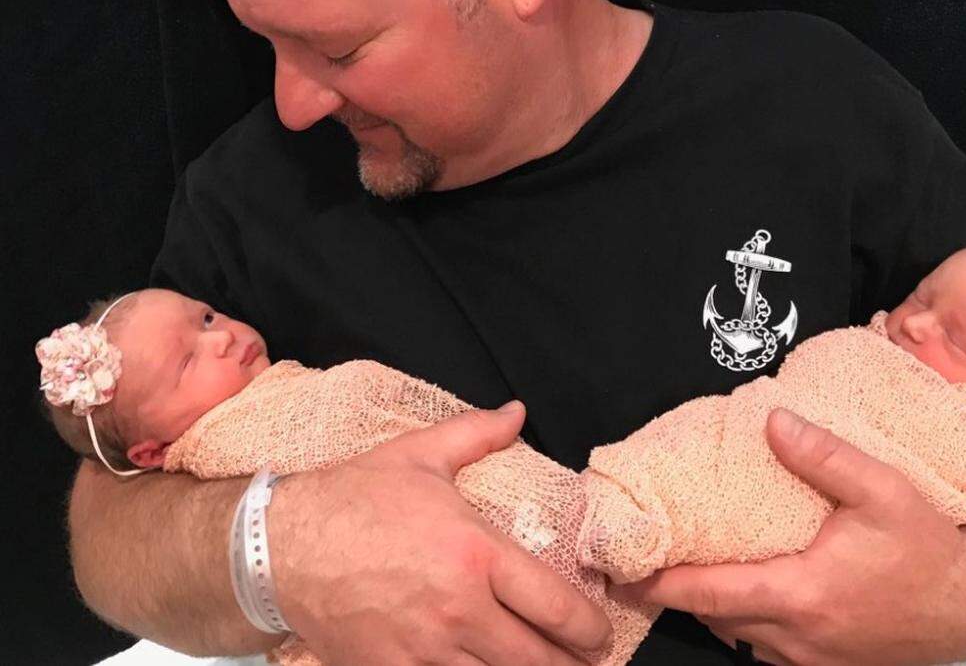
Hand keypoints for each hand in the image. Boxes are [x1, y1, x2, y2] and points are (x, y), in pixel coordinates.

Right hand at [270, 401, 612, 664]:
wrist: (279, 546)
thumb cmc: (354, 498)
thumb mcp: (420, 456)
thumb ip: (478, 434)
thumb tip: (518, 412)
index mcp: (475, 553)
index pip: (555, 605)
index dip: (589, 627)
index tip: (599, 633)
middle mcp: (459, 609)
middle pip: (536, 660)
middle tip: (584, 661)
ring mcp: (424, 651)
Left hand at [612, 408, 965, 665]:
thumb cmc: (927, 548)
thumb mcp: (882, 490)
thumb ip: (825, 457)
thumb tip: (773, 423)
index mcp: (803, 594)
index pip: (713, 594)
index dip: (664, 584)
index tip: (626, 571)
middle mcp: (799, 637)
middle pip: (717, 618)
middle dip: (678, 593)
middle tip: (644, 561)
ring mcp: (812, 659)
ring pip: (739, 637)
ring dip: (712, 607)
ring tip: (686, 569)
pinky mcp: (825, 665)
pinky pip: (766, 648)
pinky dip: (744, 622)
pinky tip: (744, 590)